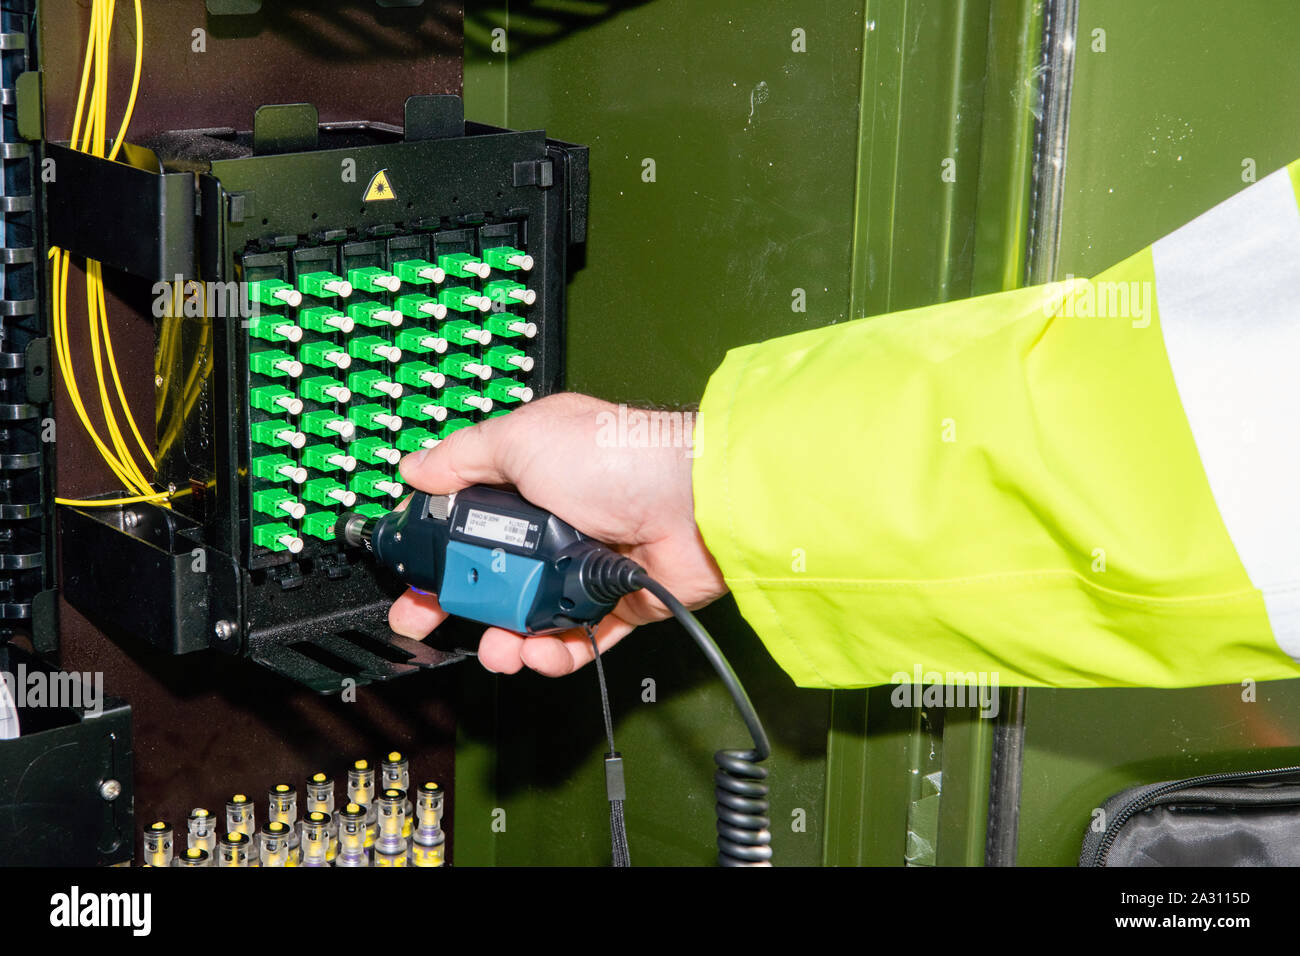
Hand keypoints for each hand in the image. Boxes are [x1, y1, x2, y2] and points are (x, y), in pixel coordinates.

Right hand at [389, 392, 725, 675]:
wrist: (692, 503)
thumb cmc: (617, 456)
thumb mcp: (522, 437)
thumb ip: (463, 456)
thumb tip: (417, 467)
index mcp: (529, 478)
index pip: (466, 520)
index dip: (435, 549)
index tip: (410, 574)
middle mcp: (555, 522)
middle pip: (489, 574)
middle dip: (451, 604)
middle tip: (421, 624)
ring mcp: (584, 565)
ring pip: (527, 615)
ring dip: (504, 639)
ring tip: (497, 649)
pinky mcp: (615, 604)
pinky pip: (574, 640)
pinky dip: (554, 653)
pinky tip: (538, 652)